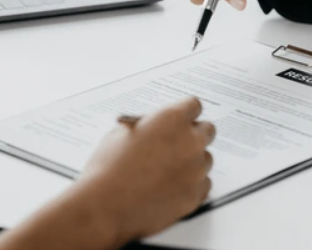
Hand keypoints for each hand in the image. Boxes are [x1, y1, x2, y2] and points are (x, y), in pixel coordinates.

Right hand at [77, 97, 215, 244]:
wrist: (103, 206)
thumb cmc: (108, 168)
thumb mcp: (123, 133)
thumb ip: (149, 126)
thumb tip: (158, 128)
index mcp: (172, 119)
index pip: (194, 105)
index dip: (186, 112)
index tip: (183, 118)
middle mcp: (190, 141)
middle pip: (207, 130)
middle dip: (194, 135)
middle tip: (179, 144)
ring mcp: (196, 169)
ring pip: (205, 159)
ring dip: (192, 162)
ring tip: (166, 172)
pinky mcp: (195, 194)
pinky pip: (203, 184)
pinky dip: (191, 185)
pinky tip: (171, 187)